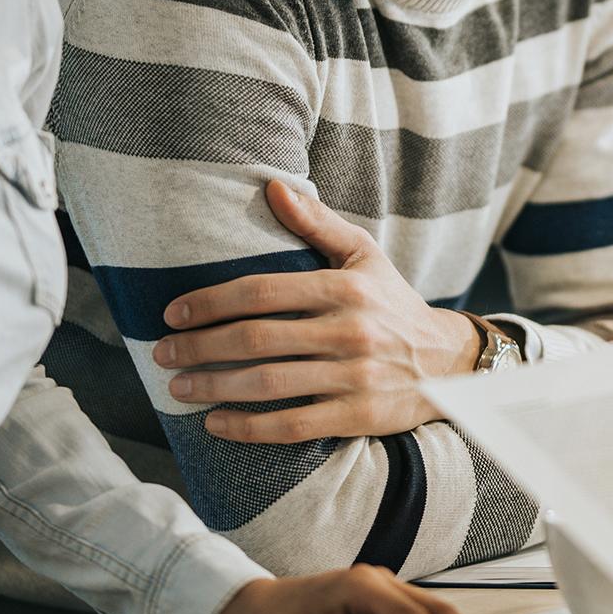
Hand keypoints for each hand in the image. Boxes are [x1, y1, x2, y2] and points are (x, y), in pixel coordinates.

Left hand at [153, 179, 478, 442]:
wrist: (450, 362)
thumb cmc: (394, 303)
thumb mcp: (364, 255)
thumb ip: (317, 224)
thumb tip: (272, 186)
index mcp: (345, 287)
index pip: (261, 291)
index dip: (209, 302)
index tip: (173, 313)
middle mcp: (351, 331)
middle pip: (256, 338)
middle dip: (199, 347)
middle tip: (163, 353)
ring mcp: (356, 377)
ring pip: (268, 384)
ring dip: (213, 387)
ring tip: (178, 387)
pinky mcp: (360, 416)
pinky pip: (293, 426)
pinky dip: (248, 427)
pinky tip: (216, 423)